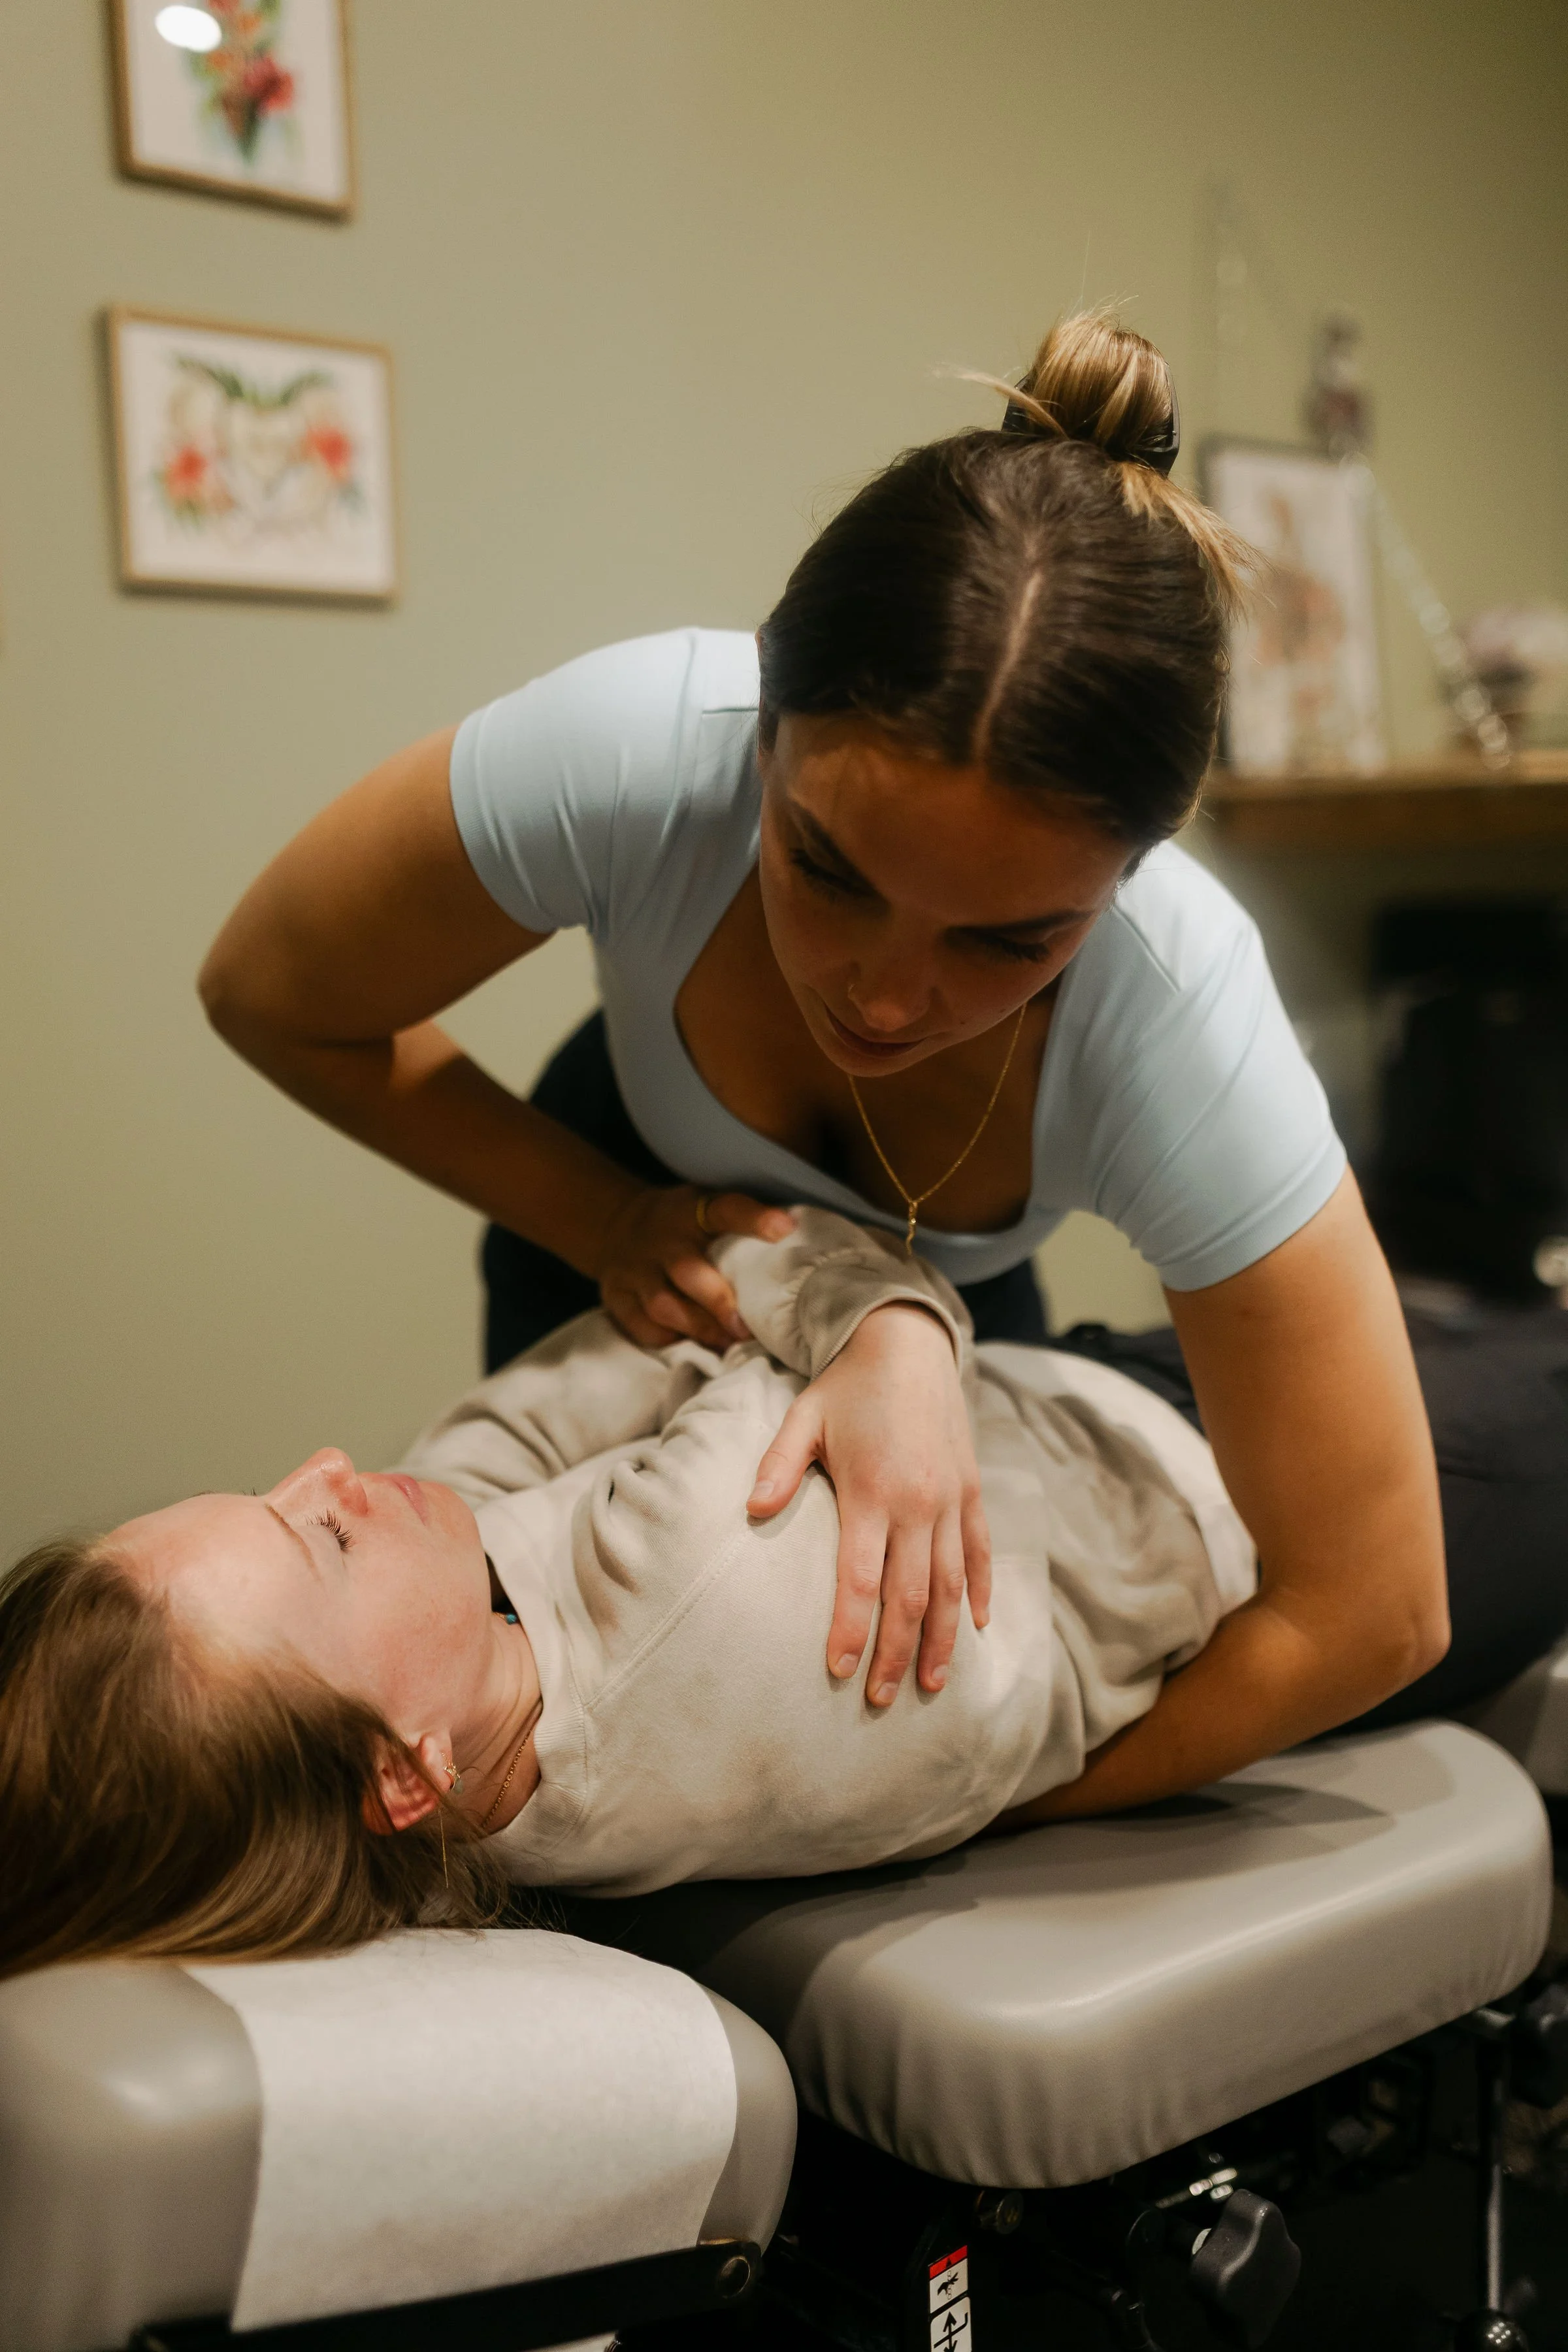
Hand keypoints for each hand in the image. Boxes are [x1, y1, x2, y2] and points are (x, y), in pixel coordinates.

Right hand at [594, 1185, 795, 1349]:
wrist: (616, 1225)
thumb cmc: (684, 1225)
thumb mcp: (707, 1206)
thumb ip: (742, 1222)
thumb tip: (799, 1242)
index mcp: (691, 1210)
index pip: (725, 1209)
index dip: (755, 1218)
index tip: (785, 1229)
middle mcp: (660, 1238)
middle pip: (689, 1271)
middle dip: (720, 1304)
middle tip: (747, 1328)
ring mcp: (634, 1268)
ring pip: (663, 1306)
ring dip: (699, 1328)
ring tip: (727, 1342)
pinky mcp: (616, 1295)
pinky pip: (642, 1326)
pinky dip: (668, 1338)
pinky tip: (690, 1341)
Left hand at [747, 1303, 991, 1702]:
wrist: (910, 1343)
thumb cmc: (847, 1385)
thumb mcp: (803, 1416)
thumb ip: (777, 1466)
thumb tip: (751, 1510)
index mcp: (872, 1491)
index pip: (859, 1580)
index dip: (851, 1630)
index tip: (840, 1672)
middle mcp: (918, 1503)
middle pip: (909, 1597)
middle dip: (895, 1653)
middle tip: (881, 1700)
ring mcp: (952, 1499)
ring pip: (950, 1585)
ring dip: (941, 1638)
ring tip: (929, 1683)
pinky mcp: (972, 1490)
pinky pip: (979, 1552)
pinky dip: (978, 1592)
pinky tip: (974, 1627)